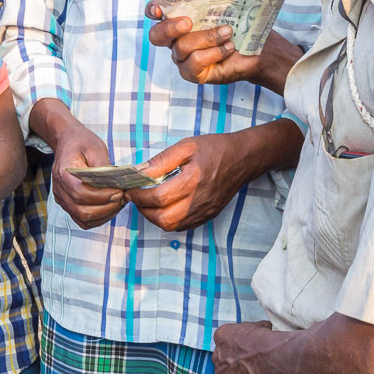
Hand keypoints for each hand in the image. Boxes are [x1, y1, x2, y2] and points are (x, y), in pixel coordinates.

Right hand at [36, 106, 121, 228]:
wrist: (67, 143)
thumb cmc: (81, 143)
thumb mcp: (95, 148)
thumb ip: (104, 167)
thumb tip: (117, 184)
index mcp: (63, 174)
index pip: (81, 193)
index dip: (102, 196)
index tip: (120, 191)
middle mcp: (60, 190)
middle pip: (82, 211)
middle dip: (106, 208)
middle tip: (123, 198)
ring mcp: (63, 200)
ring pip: (83, 219)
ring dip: (105, 214)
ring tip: (119, 202)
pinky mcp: (69, 206)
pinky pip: (83, 220)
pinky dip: (99, 218)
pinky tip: (111, 207)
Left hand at [132, 132, 250, 232]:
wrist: (242, 159)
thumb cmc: (214, 149)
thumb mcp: (186, 147)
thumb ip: (161, 161)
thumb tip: (139, 172)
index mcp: (193, 181)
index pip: (158, 197)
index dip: (139, 195)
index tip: (131, 188)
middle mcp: (198, 201)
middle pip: (163, 218)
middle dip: (144, 210)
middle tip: (137, 197)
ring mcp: (204, 211)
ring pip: (171, 226)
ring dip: (154, 217)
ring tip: (148, 203)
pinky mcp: (207, 216)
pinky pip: (182, 226)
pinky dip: (168, 220)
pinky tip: (164, 208)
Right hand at [147, 4, 302, 94]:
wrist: (258, 48)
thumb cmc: (241, 25)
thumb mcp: (228, 5)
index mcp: (180, 18)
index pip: (156, 13)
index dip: (152, 9)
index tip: (158, 8)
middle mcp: (176, 39)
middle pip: (157, 36)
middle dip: (170, 27)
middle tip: (189, 23)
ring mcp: (182, 58)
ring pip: (182, 47)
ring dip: (208, 37)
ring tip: (229, 33)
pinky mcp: (193, 74)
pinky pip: (194, 63)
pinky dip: (214, 53)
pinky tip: (228, 48)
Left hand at [213, 319, 276, 373]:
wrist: (264, 356)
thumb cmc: (264, 339)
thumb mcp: (260, 326)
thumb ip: (254, 330)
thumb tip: (264, 329)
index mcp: (222, 336)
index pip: (226, 343)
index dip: (237, 349)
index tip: (247, 353)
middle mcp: (216, 355)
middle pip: (223, 361)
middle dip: (234, 365)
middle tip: (250, 368)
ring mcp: (219, 373)